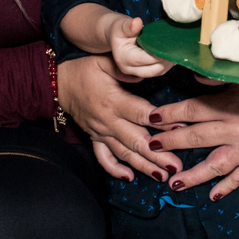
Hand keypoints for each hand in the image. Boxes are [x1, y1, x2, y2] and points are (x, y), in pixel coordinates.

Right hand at [57, 55, 181, 182]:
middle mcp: (108, 121)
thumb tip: (146, 73)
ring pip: (124, 153)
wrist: (58, 83)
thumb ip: (125, 69)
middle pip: (135, 140)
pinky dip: (115, 169)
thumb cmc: (84, 70)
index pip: (140, 114)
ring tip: (162, 176)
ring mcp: (100, 132)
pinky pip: (103, 158)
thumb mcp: (104, 61)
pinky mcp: (94, 138)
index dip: (161, 122)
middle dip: (157, 155)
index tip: (180, 129)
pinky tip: (129, 178)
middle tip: (176, 166)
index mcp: (113, 101)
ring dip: (143, 166)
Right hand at [108, 15, 172, 78]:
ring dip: (168, 64)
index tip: (171, 45)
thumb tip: (137, 22)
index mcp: (123, 58)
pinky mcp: (142, 71)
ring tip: (177, 51)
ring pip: (157, 72)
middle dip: (166, 61)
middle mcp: (128, 69)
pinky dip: (166, 64)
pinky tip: (173, 54)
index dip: (159, 53)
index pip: (145, 59)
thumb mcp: (122, 25)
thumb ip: (129, 26)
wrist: (115, 35)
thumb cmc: (118, 28)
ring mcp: (135, 72)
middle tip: (178, 49)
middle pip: (153, 70)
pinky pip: (158, 71)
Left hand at [149, 84, 238, 199]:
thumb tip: (193, 78)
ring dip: (194, 176)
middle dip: (172, 143)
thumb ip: (218, 79)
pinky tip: (212, 196)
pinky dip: (226, 187)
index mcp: (231, 107)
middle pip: (198, 139)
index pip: (193, 111)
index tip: (152, 117)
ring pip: (216, 166)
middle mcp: (237, 131)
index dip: (170, 113)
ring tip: (173, 183)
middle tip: (151, 147)